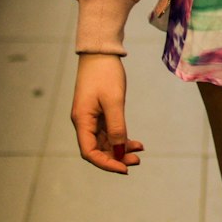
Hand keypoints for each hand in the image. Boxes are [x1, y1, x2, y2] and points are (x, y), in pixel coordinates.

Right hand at [70, 54, 143, 175]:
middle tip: (137, 160)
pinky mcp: (99, 113)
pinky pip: (109, 132)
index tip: (124, 168)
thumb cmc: (105, 73)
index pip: (89, 152)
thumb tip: (118, 150)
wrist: (101, 52)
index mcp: (82, 120)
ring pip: (105, 142)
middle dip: (116, 157)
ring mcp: (91, 118)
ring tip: (139, 151)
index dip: (106, 163)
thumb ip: (117, 127)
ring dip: (120, 149)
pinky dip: (121, 138)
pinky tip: (135, 142)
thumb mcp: (114, 101)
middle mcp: (84, 122)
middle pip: (98, 150)